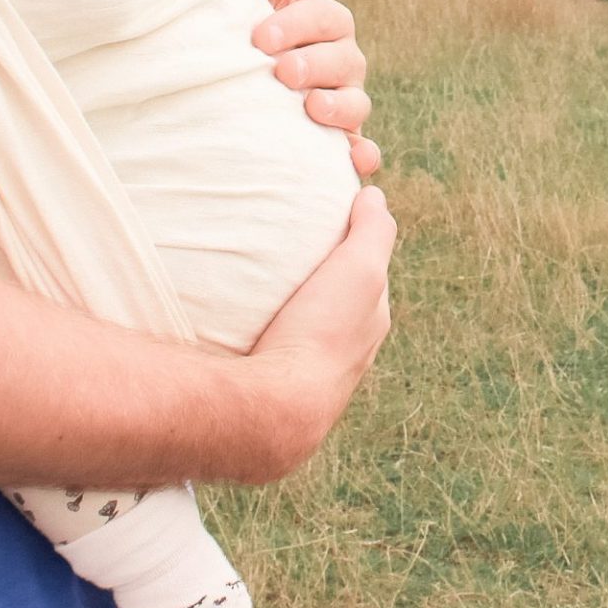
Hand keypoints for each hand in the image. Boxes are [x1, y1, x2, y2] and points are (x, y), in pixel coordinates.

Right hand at [225, 185, 396, 482]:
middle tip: (281, 251)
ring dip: (281, 310)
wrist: (275, 411)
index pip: (367, 273)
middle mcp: (346, 356)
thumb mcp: (359, 270)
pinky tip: (233, 325)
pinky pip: (267, 354)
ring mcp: (307, 379)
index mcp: (370, 325)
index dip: (351, 242)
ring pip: (298, 332)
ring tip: (250, 286)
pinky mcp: (270, 393)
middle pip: (333, 304)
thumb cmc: (320, 335)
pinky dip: (257, 336)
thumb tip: (374, 195)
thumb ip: (373, 231)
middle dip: (316, 279)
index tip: (322, 219)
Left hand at [251, 0, 377, 174]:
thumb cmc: (244, 38)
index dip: (299, 25)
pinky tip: (356, 160)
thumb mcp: (253, 3)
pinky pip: (361, 150)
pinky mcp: (339, 144)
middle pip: (347, 60)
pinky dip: (363, 155)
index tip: (260, 37)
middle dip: (316, 65)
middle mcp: (342, 62)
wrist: (225, 95)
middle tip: (281, 72)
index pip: (328, 18)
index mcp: (324, 25)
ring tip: (311, 108)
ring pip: (358, 103)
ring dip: (340, 106)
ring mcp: (345, 103)